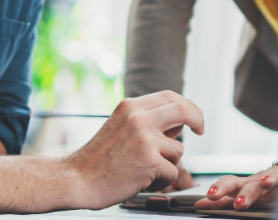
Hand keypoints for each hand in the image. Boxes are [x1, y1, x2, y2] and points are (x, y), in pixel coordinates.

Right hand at [65, 90, 203, 208]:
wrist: (76, 179)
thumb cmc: (97, 159)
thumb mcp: (119, 127)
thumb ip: (146, 122)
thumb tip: (178, 124)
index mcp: (131, 107)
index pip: (170, 97)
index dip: (187, 106)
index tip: (193, 118)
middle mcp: (139, 118)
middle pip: (184, 111)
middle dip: (198, 120)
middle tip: (200, 130)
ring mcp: (145, 139)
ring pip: (178, 150)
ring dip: (168, 164)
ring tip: (144, 171)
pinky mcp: (150, 162)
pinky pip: (172, 172)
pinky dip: (161, 181)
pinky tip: (142, 181)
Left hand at [193, 164, 277, 210]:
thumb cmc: (265, 188)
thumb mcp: (244, 195)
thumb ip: (224, 201)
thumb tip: (198, 204)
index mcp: (240, 187)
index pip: (222, 188)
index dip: (212, 194)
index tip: (199, 204)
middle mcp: (250, 181)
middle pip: (233, 182)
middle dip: (222, 188)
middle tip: (212, 196)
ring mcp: (265, 178)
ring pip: (254, 184)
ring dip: (246, 193)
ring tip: (240, 203)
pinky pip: (277, 176)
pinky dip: (271, 178)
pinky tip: (267, 182)